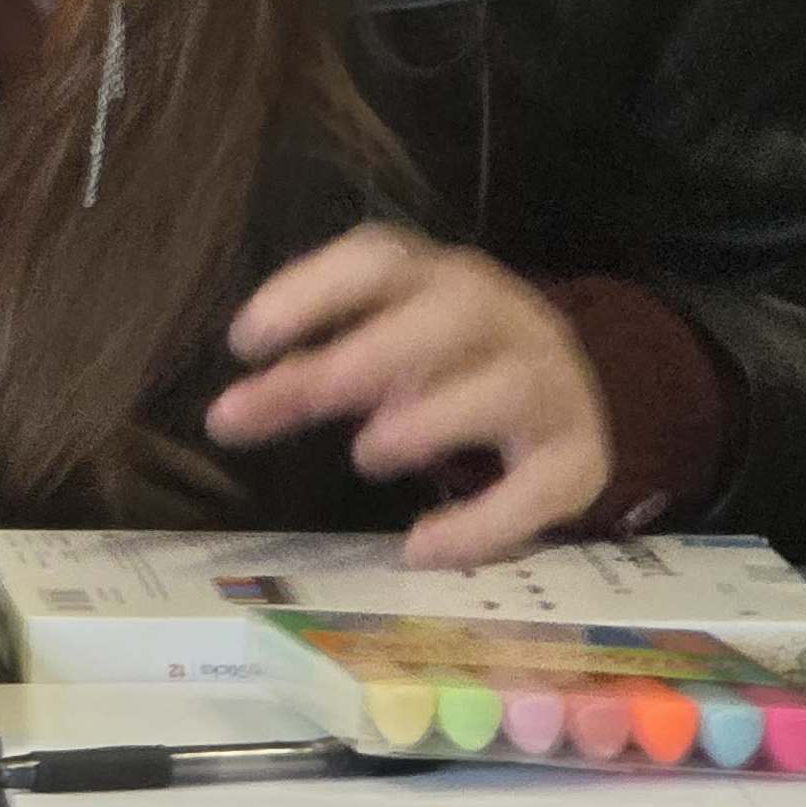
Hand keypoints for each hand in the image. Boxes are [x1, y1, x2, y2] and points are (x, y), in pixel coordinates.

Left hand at [206, 223, 610, 568]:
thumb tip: (227, 418)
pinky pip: (542, 487)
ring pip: (504, 389)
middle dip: (368, 357)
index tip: (245, 341)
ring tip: (367, 455)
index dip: (311, 291)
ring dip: (429, 421)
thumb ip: (301, 379)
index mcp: (437, 278)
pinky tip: (421, 548)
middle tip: (306, 396)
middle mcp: (502, 317)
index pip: (380, 258)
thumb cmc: (441, 362)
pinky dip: (483, 523)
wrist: (560, 388)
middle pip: (449, 315)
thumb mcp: (371, 357)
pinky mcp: (578, 456)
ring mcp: (549, 383)